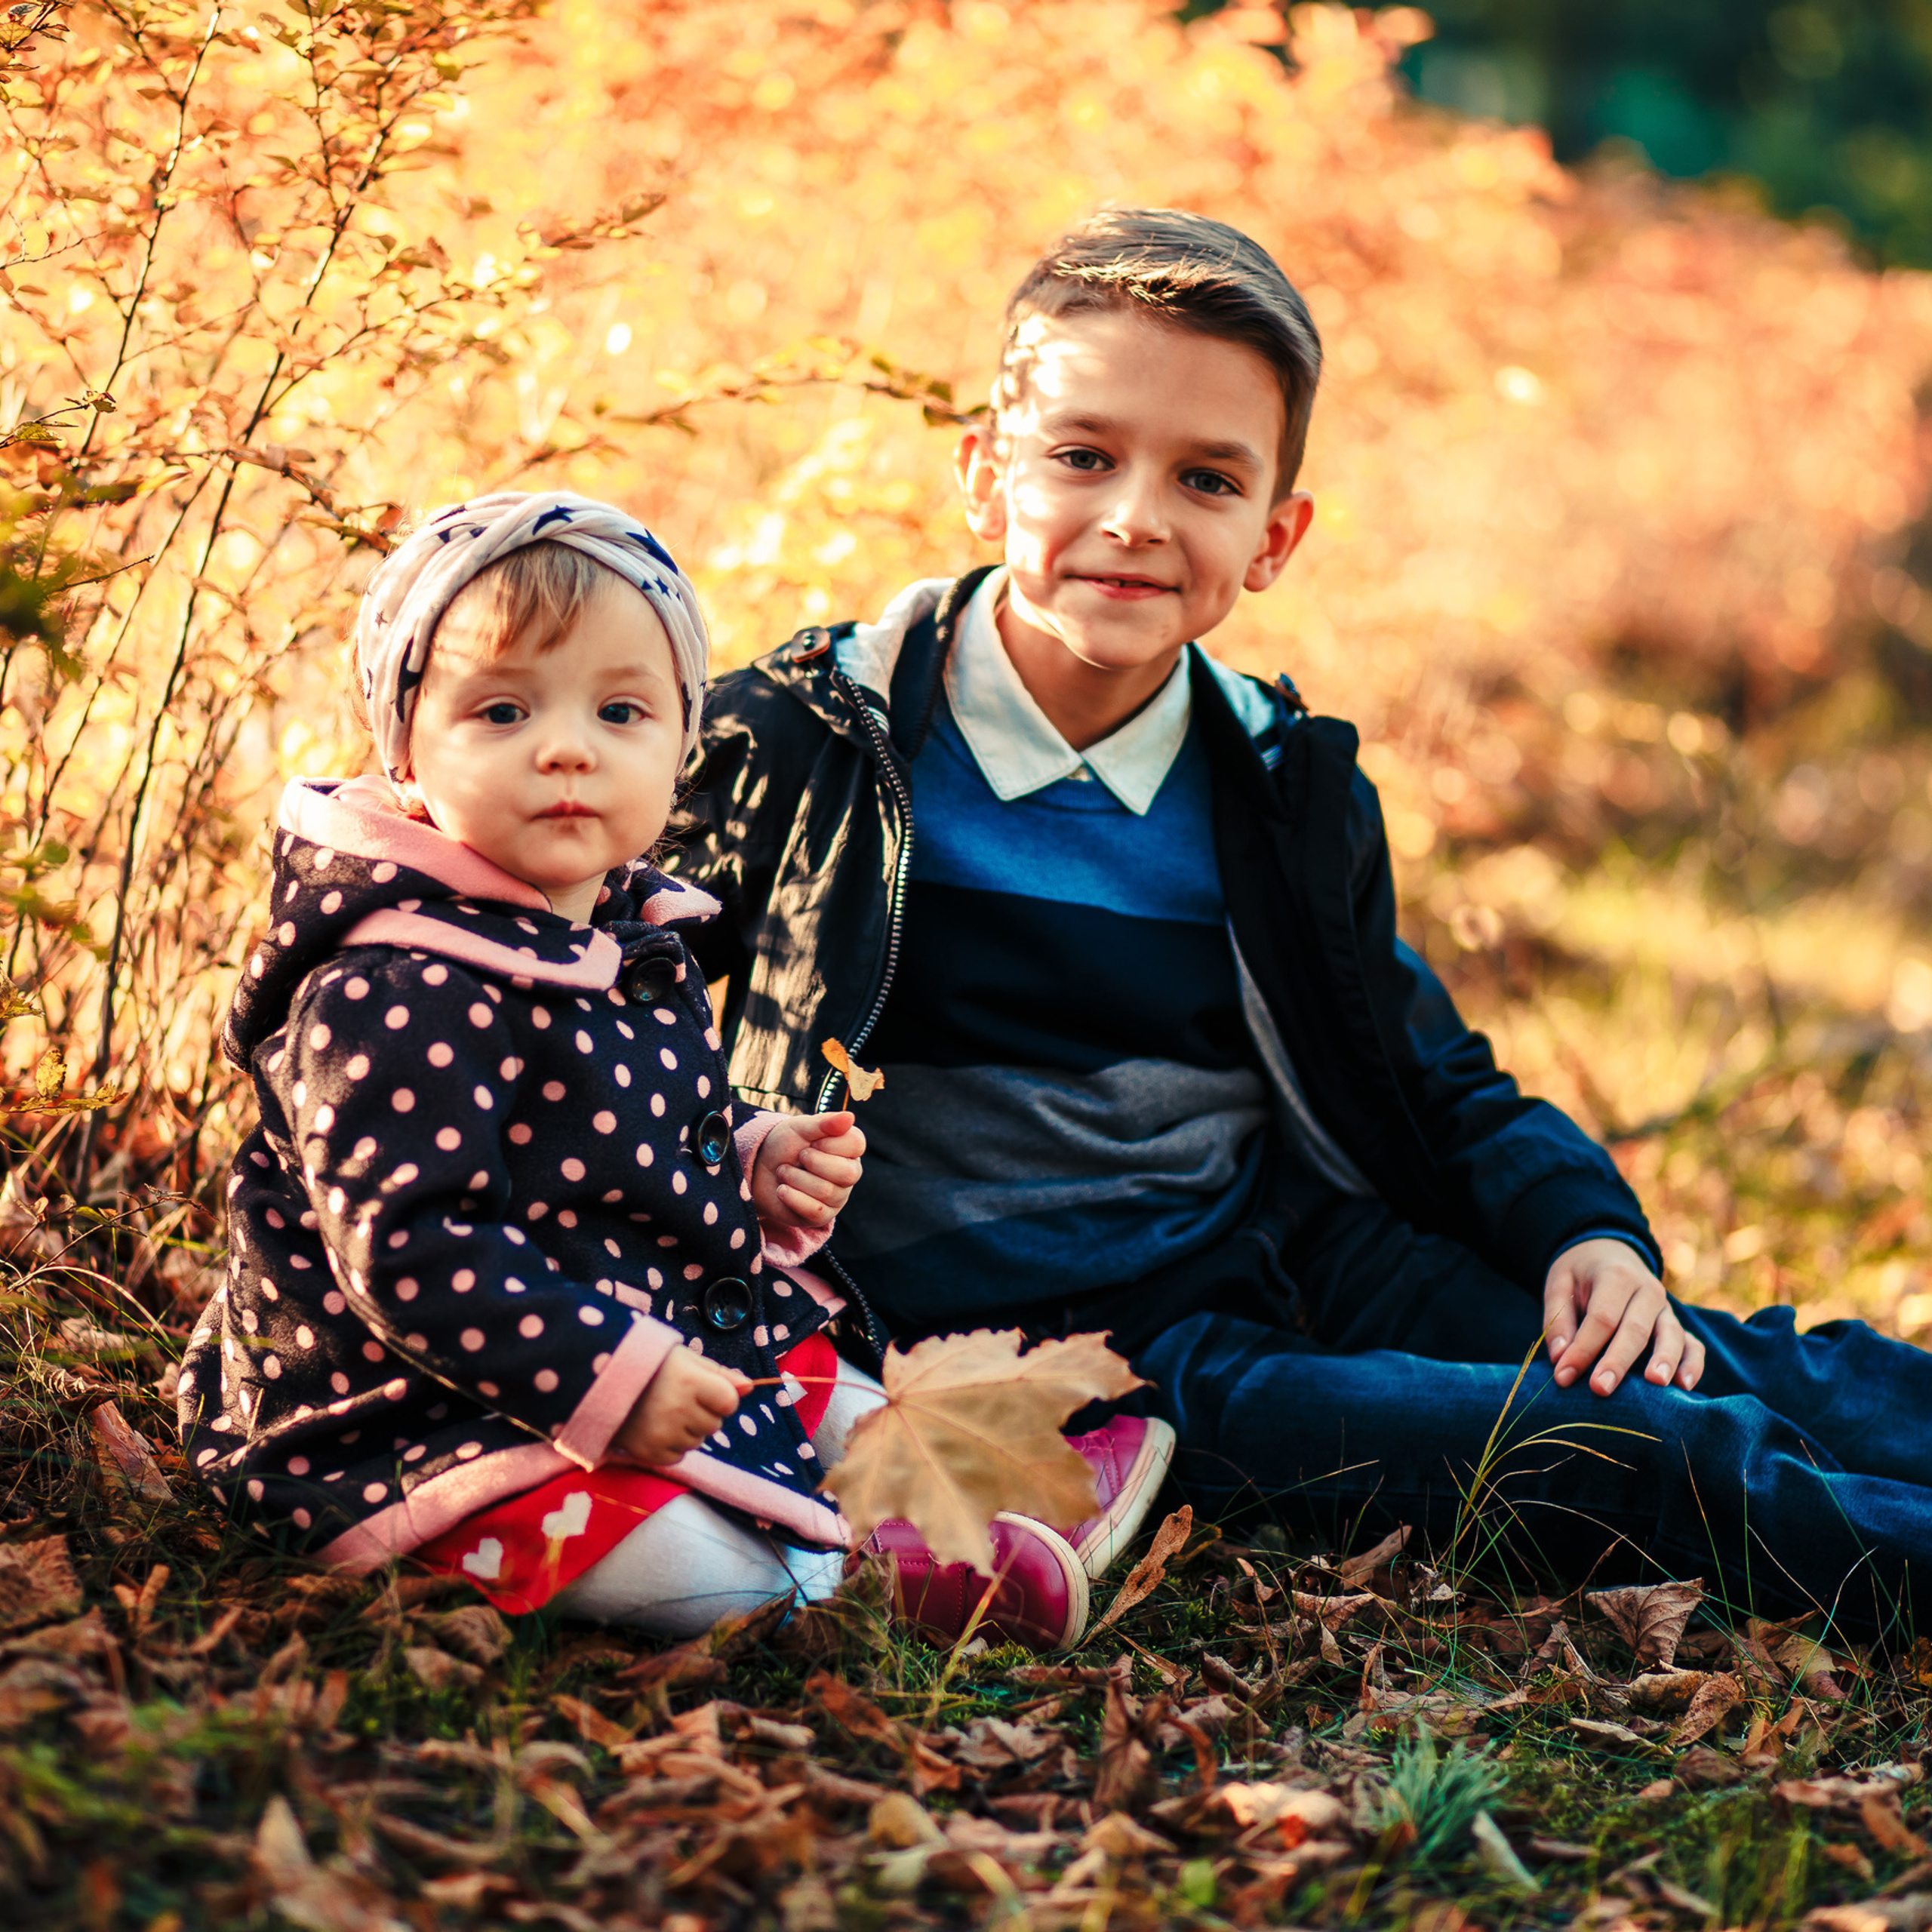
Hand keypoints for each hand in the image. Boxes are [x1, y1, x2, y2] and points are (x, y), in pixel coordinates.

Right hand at [615, 1346, 750, 1465]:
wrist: (600, 1380)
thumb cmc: (651, 1365)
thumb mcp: (686, 1359)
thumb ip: (720, 1374)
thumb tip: (751, 1387)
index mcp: (690, 1381)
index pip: (730, 1402)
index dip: (721, 1396)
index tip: (704, 1389)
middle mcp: (678, 1410)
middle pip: (715, 1424)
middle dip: (704, 1413)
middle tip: (678, 1398)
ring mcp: (662, 1434)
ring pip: (698, 1442)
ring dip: (688, 1430)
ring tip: (665, 1411)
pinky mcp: (648, 1452)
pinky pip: (678, 1456)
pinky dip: (672, 1445)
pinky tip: (656, 1426)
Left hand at [751, 1110, 865, 1231]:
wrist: (759, 1169)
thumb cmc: (784, 1145)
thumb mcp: (800, 1128)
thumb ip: (824, 1123)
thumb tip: (850, 1117)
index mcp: (849, 1148)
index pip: (856, 1144)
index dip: (829, 1142)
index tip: (811, 1141)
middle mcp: (849, 1173)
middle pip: (847, 1173)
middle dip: (813, 1162)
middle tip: (798, 1157)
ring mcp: (837, 1197)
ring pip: (826, 1192)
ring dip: (796, 1178)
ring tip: (784, 1171)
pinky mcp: (822, 1217)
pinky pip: (814, 1211)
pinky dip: (792, 1197)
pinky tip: (782, 1190)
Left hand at [1543, 1238, 1704, 1396]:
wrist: (1607, 1254)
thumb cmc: (1580, 1276)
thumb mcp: (1559, 1285)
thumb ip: (1557, 1320)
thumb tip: (1560, 1358)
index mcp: (1616, 1275)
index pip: (1601, 1317)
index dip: (1583, 1348)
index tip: (1563, 1376)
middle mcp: (1647, 1290)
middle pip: (1635, 1329)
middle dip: (1617, 1361)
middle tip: (1600, 1389)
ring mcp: (1666, 1309)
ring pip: (1671, 1335)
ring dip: (1664, 1361)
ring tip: (1655, 1384)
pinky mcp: (1677, 1325)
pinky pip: (1693, 1344)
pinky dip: (1693, 1364)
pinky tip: (1685, 1385)